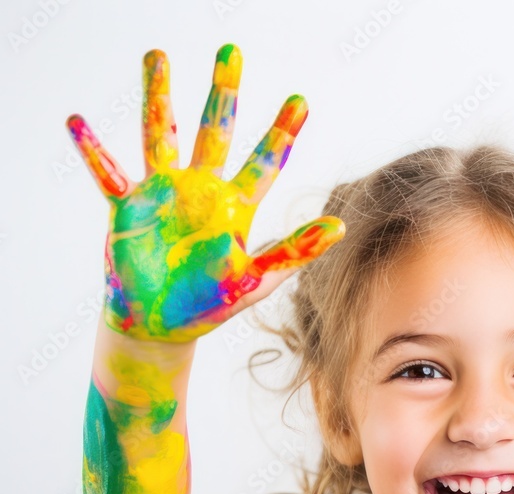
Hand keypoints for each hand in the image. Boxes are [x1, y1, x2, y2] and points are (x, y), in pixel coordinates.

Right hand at [68, 44, 343, 341]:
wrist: (163, 325)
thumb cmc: (211, 303)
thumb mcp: (256, 281)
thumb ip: (294, 252)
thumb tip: (340, 227)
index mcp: (235, 208)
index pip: (265, 163)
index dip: (282, 133)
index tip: (301, 101)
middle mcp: (201, 191)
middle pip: (214, 131)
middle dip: (222, 92)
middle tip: (231, 51)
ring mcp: (163, 194)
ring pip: (160, 135)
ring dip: (158, 97)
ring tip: (157, 55)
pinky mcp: (128, 208)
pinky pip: (108, 173)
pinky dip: (93, 151)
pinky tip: (77, 121)